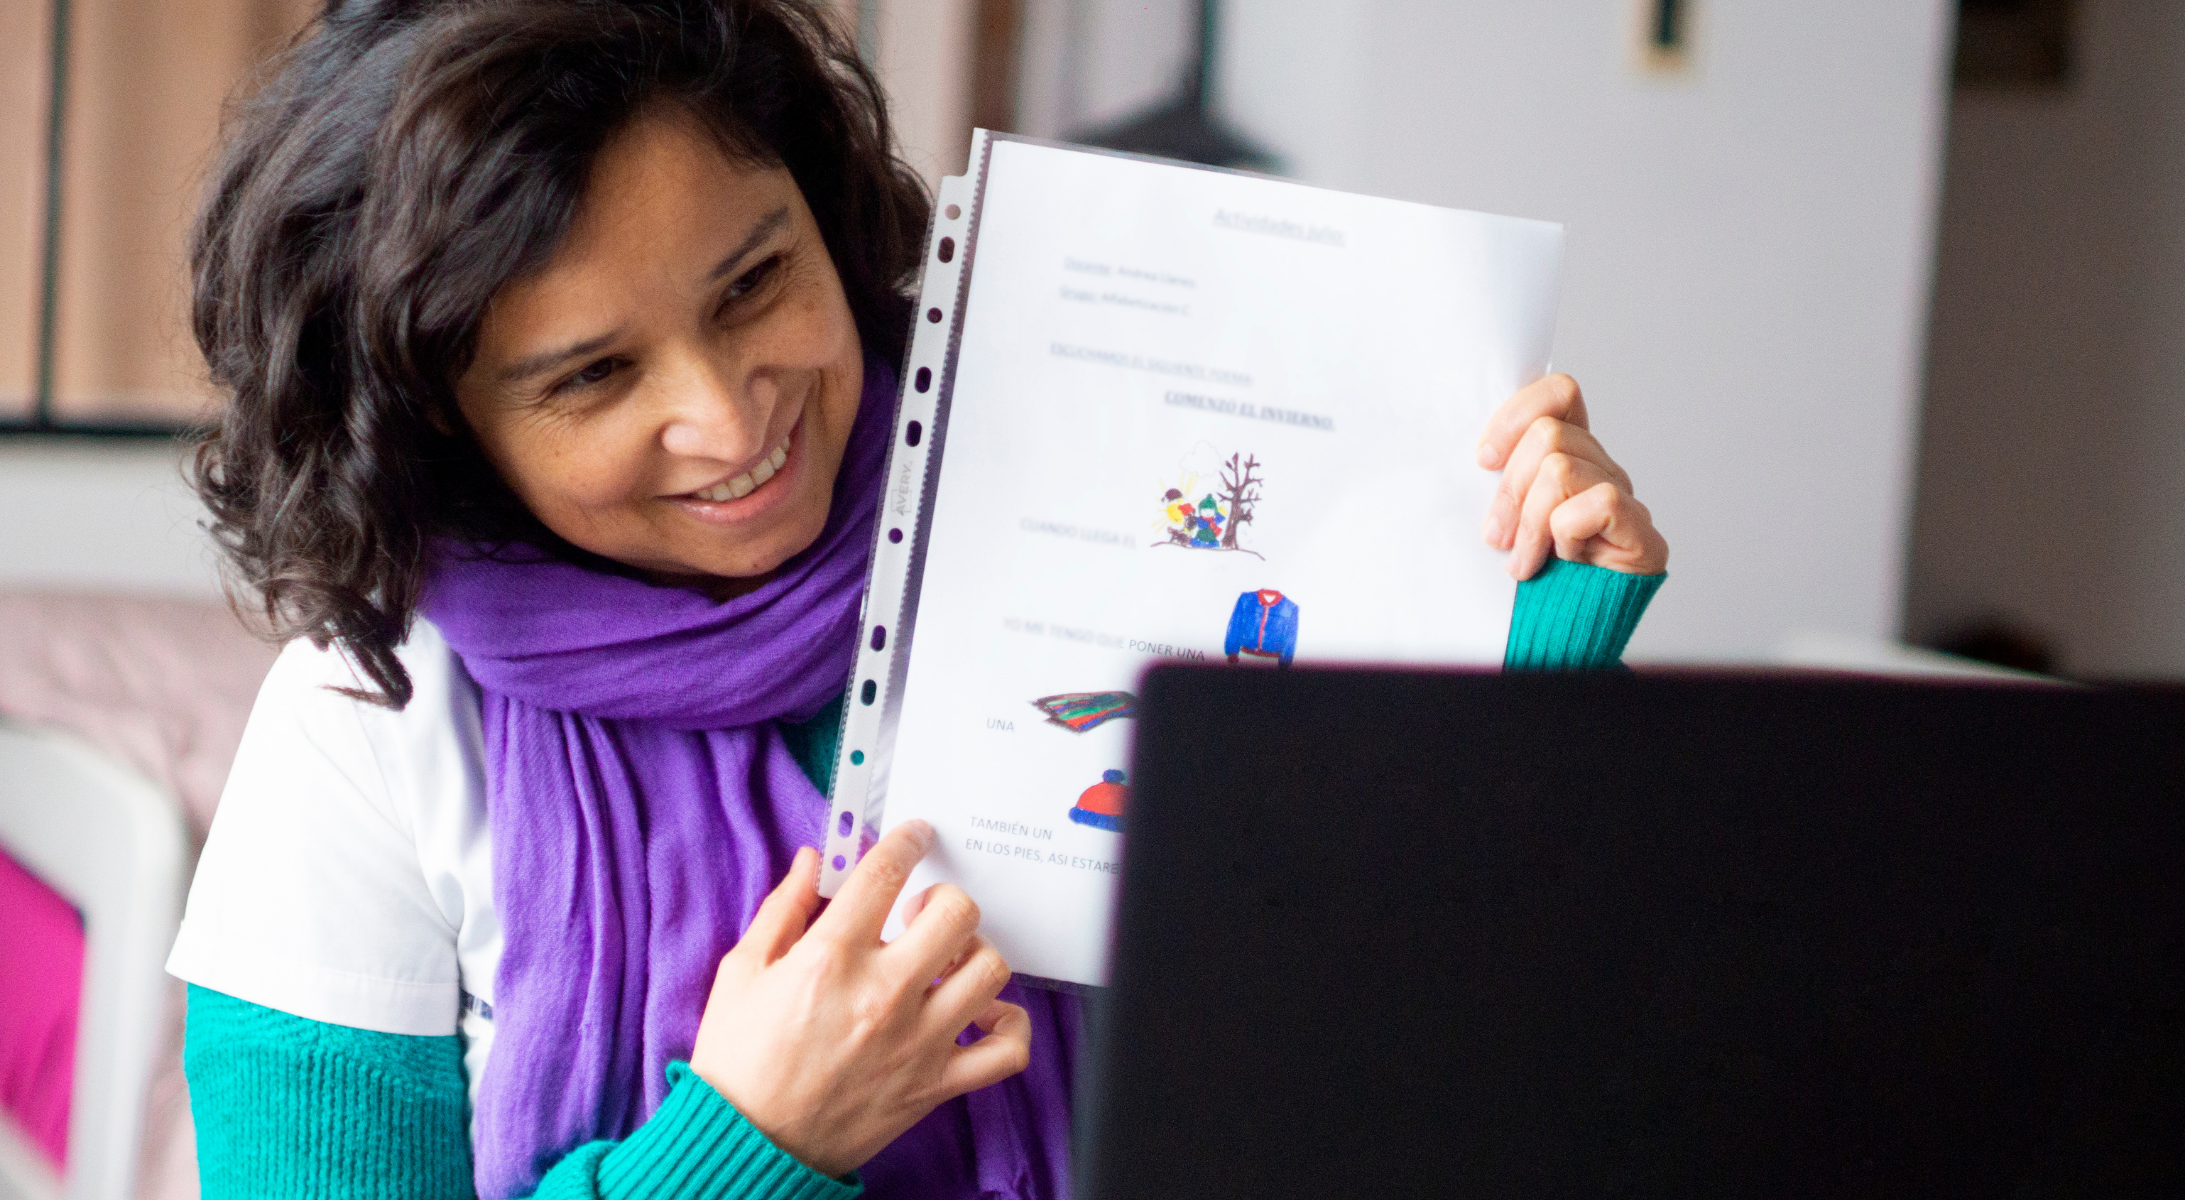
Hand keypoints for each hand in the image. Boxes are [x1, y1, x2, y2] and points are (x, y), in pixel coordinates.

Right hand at [690, 823, 1030, 1177]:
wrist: (748, 1145)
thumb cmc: (740, 1062)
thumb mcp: (742, 973)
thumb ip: (783, 909)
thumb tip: (812, 862)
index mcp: (830, 960)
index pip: (885, 874)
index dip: (906, 841)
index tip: (913, 836)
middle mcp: (883, 995)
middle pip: (956, 914)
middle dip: (942, 899)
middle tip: (921, 912)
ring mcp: (918, 1041)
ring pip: (990, 970)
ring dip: (974, 954)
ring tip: (947, 960)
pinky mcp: (936, 1084)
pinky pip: (1007, 1050)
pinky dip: (1009, 1026)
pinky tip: (982, 1014)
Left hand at [1476, 374, 1667, 580]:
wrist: (1563, 635)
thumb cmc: (1531, 577)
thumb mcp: (1502, 518)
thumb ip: (1500, 483)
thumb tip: (1475, 458)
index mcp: (1572, 456)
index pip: (1559, 395)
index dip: (1516, 416)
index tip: (1483, 460)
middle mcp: (1603, 470)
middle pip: (1549, 435)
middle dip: (1509, 490)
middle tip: (1497, 536)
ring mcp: (1625, 499)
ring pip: (1560, 469)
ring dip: (1530, 522)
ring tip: (1523, 561)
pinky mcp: (1642, 534)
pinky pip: (1597, 504)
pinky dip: (1566, 535)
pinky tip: (1563, 562)